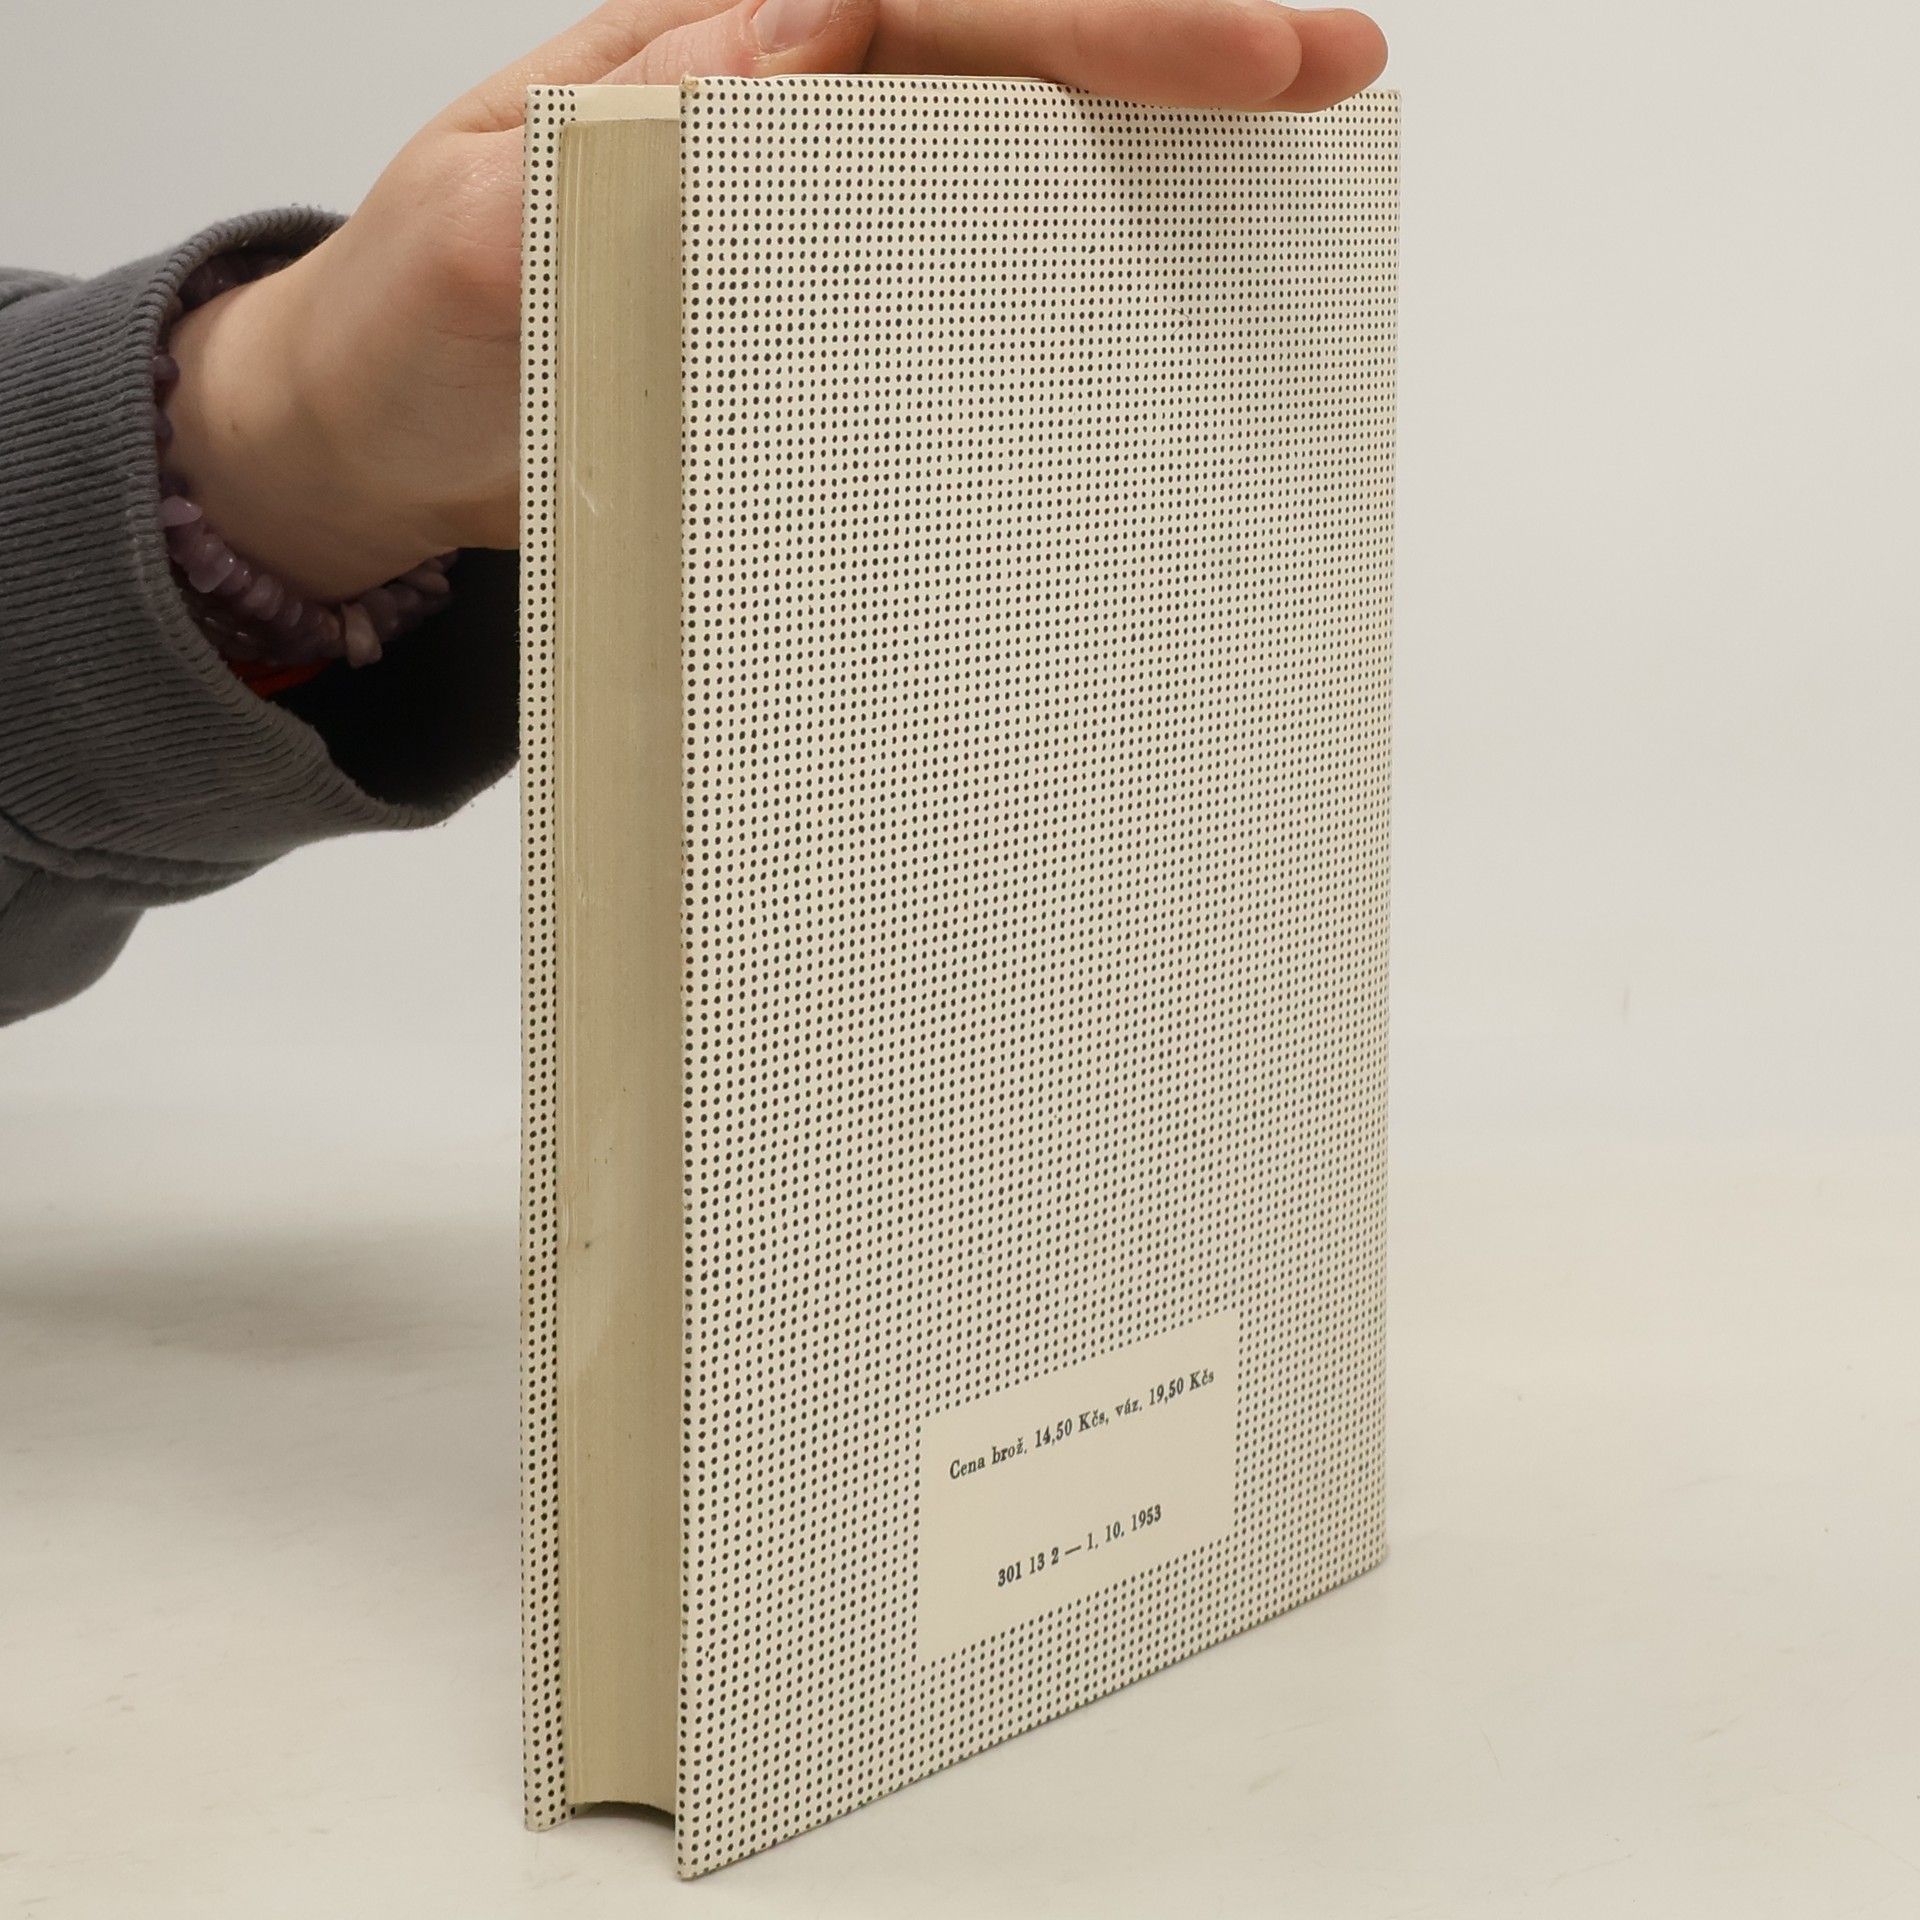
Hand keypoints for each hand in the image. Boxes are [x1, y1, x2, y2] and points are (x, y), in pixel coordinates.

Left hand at [166, 0, 1386, 599]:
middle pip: (1010, 52)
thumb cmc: (416, 340)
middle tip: (1333, 77)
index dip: (1086, 24)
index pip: (931, 5)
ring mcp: (814, 221)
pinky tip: (1148, 309)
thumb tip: (788, 49)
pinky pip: (961, 285)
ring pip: (1008, 160)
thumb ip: (605, 156)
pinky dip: (1059, 290)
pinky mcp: (824, 319)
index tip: (1233, 58)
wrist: (393, 448)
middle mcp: (783, 117)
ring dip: (1149, 167)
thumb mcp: (471, 230)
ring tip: (1291, 184)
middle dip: (1173, 56)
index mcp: (708, 63)